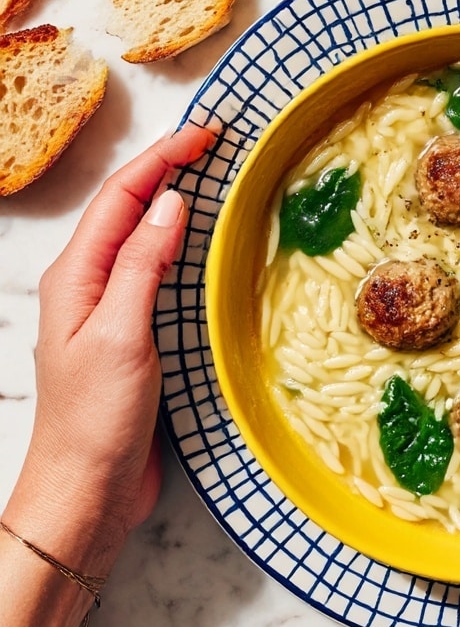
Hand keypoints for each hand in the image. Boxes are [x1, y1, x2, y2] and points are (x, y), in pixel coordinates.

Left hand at [5, 122, 214, 574]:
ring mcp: (111, 310)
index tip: (207, 134)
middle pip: (129, 208)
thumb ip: (142, 267)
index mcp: (77, 277)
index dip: (162, 157)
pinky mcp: (134, 336)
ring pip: (143, 238)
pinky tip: (206, 247)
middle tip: (215, 143)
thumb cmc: (95, 420)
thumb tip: (170, 203)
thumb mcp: (120, 336)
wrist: (86, 492)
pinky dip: (183, 246)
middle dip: (168, 167)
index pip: (121, 196)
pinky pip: (157, 273)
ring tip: (214, 178)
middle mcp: (90, 285)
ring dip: (175, 202)